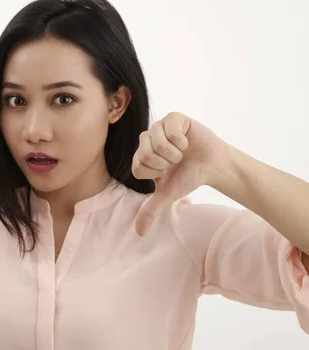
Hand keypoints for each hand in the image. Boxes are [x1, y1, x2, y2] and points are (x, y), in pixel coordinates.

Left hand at [132, 112, 228, 235]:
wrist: (214, 165)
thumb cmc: (189, 177)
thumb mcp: (168, 195)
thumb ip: (151, 210)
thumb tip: (138, 233)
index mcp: (141, 157)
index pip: (137, 167)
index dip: (156, 173)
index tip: (167, 172)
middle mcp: (147, 140)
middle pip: (145, 154)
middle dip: (166, 163)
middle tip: (176, 162)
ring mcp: (159, 127)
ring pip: (156, 142)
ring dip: (174, 152)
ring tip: (182, 152)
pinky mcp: (174, 118)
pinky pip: (170, 129)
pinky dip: (181, 140)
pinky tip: (186, 141)